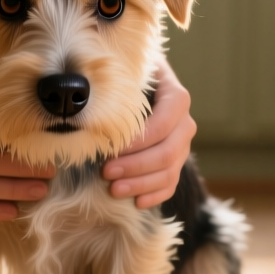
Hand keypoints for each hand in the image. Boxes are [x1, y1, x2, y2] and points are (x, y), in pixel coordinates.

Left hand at [103, 62, 195, 208]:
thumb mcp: (128, 71)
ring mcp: (183, 146)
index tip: (111, 149)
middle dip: (135, 166)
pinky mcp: (176, 163)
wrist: (144, 85)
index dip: (138, 141)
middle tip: (106, 172)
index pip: (163, 124)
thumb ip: (119, 81)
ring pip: (169, 172)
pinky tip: (136, 202)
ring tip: (114, 190)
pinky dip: (155, 195)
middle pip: (167, 152)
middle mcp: (185, 124)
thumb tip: (89, 96)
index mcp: (176, 98)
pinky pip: (171, 185)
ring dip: (141, 184)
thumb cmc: (130, 77)